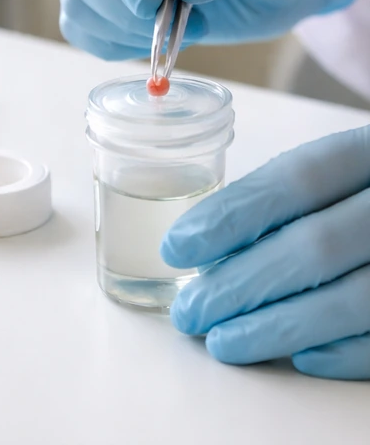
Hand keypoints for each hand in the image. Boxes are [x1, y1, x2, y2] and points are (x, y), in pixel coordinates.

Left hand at [161, 126, 369, 378]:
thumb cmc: (369, 191)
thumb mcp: (345, 170)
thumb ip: (289, 197)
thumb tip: (204, 246)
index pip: (296, 180)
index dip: (231, 216)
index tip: (177, 247)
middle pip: (316, 246)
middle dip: (240, 285)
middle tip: (189, 312)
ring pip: (354, 301)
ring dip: (278, 328)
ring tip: (224, 342)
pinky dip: (345, 352)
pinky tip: (300, 358)